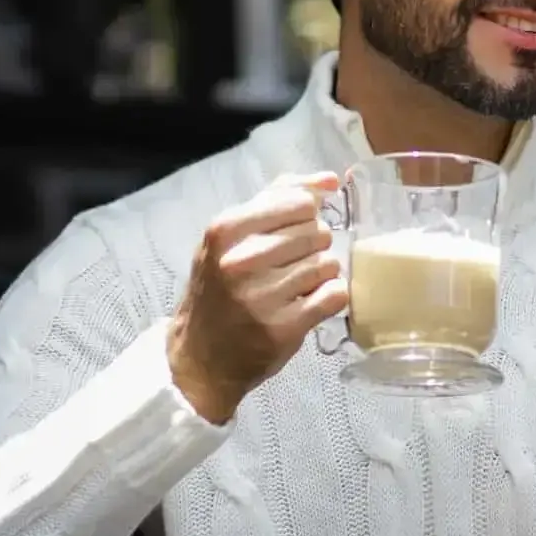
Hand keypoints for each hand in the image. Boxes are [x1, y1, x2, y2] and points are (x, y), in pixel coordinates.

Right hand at [166, 172, 347, 424]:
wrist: (199, 354)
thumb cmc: (219, 287)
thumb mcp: (231, 236)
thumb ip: (277, 198)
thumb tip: (330, 180)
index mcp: (225, 230)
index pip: (300, 203)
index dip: (305, 217)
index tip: (290, 233)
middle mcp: (241, 261)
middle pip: (317, 233)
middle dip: (313, 247)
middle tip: (290, 265)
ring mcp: (262, 297)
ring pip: (328, 264)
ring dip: (321, 274)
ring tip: (296, 286)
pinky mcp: (284, 328)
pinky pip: (335, 295)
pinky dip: (329, 297)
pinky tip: (308, 302)